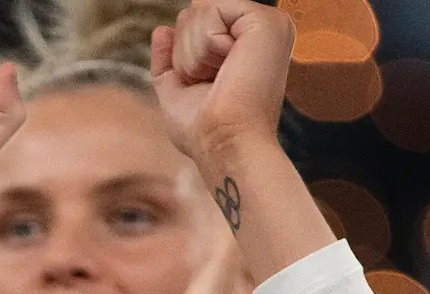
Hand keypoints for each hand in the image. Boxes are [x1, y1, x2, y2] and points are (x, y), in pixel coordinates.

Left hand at [152, 0, 297, 175]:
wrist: (225, 145)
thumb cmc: (205, 131)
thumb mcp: (177, 92)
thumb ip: (168, 59)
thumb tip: (162, 29)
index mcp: (248, 44)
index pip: (198, 24)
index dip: (186, 55)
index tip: (208, 86)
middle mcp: (262, 31)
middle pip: (195, 12)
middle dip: (188, 52)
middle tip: (213, 82)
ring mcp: (268, 23)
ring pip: (199, 10)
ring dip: (195, 53)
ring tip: (221, 78)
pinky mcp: (266, 21)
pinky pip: (210, 10)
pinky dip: (205, 45)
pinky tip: (228, 67)